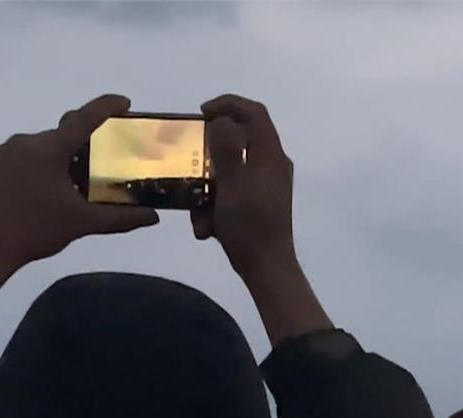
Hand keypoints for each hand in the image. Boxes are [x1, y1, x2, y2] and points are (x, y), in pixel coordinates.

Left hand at [0, 94, 158, 310]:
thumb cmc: (34, 230)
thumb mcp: (81, 223)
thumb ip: (120, 218)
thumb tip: (152, 218)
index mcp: (49, 148)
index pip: (84, 118)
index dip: (107, 106)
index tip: (125, 103)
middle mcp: (26, 141)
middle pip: (63, 134)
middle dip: (84, 144)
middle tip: (101, 163)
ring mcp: (5, 152)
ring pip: (43, 147)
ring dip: (61, 158)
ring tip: (73, 185)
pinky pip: (25, 157)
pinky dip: (42, 166)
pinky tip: (47, 192)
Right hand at [191, 94, 295, 278]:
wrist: (266, 267)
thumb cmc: (249, 225)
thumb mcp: (232, 184)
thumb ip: (227, 148)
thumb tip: (222, 120)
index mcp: (270, 154)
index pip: (254, 112)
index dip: (228, 104)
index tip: (202, 113)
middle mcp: (272, 164)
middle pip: (239, 141)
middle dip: (210, 155)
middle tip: (190, 162)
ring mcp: (267, 185)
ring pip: (231, 171)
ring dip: (210, 188)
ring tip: (199, 212)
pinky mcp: (260, 203)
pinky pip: (233, 193)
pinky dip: (217, 205)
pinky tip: (207, 227)